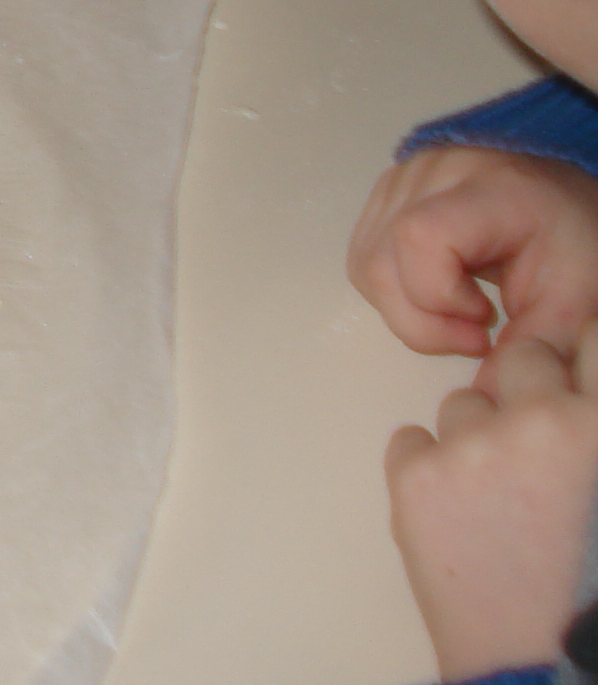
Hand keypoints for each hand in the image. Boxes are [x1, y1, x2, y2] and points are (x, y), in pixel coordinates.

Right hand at [351, 146, 597, 358]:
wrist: (559, 200)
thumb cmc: (572, 243)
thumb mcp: (573, 299)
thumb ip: (533, 347)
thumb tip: (484, 400)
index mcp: (489, 191)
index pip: (420, 237)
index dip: (439, 295)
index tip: (487, 318)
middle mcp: (431, 175)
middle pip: (379, 263)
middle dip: (421, 320)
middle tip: (476, 333)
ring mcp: (399, 181)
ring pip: (365, 267)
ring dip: (406, 310)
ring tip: (459, 314)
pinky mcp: (383, 197)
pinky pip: (364, 258)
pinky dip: (396, 293)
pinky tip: (439, 294)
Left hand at [388, 322, 597, 678]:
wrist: (550, 667)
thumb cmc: (593, 590)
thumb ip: (591, 430)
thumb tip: (574, 399)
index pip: (591, 338)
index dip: (577, 356)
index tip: (572, 372)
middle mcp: (542, 423)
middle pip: (524, 358)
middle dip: (530, 391)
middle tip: (541, 450)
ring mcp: (472, 448)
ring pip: (465, 402)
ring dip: (480, 434)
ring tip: (505, 500)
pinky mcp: (415, 479)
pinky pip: (412, 438)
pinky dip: (430, 465)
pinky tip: (463, 511)